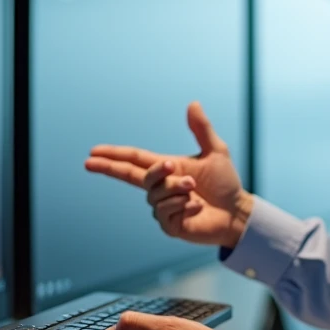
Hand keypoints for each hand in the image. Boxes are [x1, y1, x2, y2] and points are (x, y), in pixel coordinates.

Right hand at [85, 102, 253, 248]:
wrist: (238, 212)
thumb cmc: (226, 183)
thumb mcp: (216, 151)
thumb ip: (202, 129)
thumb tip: (193, 103)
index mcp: (166, 169)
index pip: (132, 161)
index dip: (112, 158)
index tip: (92, 154)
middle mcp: (160, 188)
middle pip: (139, 177)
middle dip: (153, 174)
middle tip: (171, 167)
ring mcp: (163, 208)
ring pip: (156, 195)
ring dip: (177, 190)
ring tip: (195, 189)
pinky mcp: (170, 226)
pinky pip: (166, 213)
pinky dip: (185, 206)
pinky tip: (199, 206)